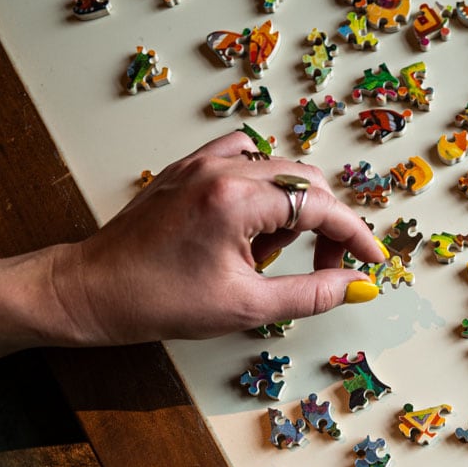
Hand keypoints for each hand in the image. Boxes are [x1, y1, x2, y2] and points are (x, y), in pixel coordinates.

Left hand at [44, 130, 383, 344]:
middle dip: (325, 226)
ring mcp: (202, 161)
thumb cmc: (159, 301)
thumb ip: (310, 293)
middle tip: (325, 268)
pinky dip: (261, 189)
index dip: (355, 236)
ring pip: (278, 169)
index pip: (321, 206)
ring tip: (266, 256)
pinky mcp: (187, 167)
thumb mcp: (246, 306)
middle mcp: (222, 168)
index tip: (373, 261)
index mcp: (237, 199)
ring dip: (291, 209)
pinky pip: (243, 160)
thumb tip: (355, 286)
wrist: (94, 290)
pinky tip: (248, 225)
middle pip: (306, 181)